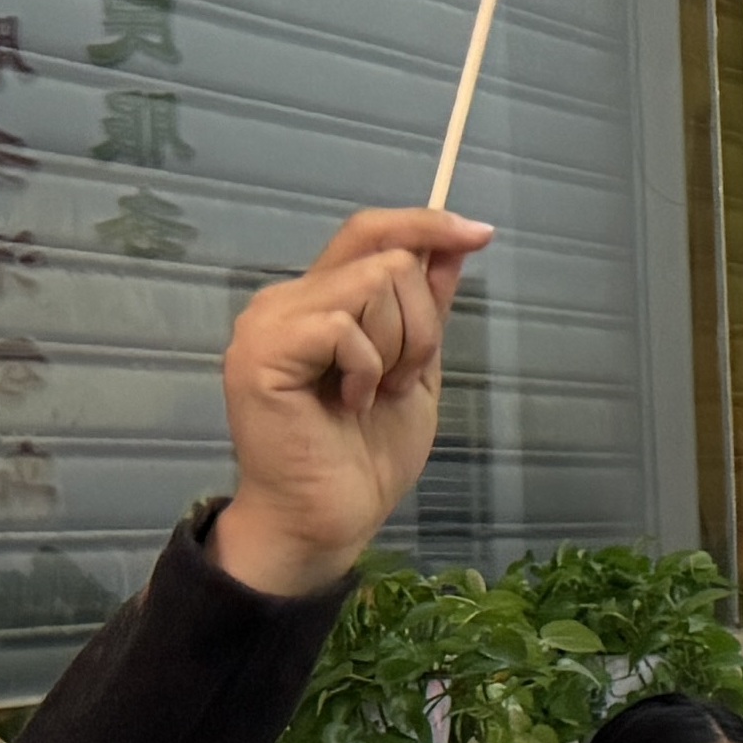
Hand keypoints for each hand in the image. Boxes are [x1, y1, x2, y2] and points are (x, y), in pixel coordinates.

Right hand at [213, 208, 490, 596]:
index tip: (480, 234)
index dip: (426, 225)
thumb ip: (427, 308)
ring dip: (399, 349)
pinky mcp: (261, 351)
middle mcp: (289, 299)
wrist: (329, 518)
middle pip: (388, 258)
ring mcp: (269, 322)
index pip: (371, 232)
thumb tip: (452, 244)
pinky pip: (343, 327)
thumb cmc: (366, 454)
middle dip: (422, 324)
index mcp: (322, 300)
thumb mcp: (417, 369)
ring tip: (372, 396)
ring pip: (374, 284)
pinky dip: (368, 369)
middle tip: (400, 381)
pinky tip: (350, 405)